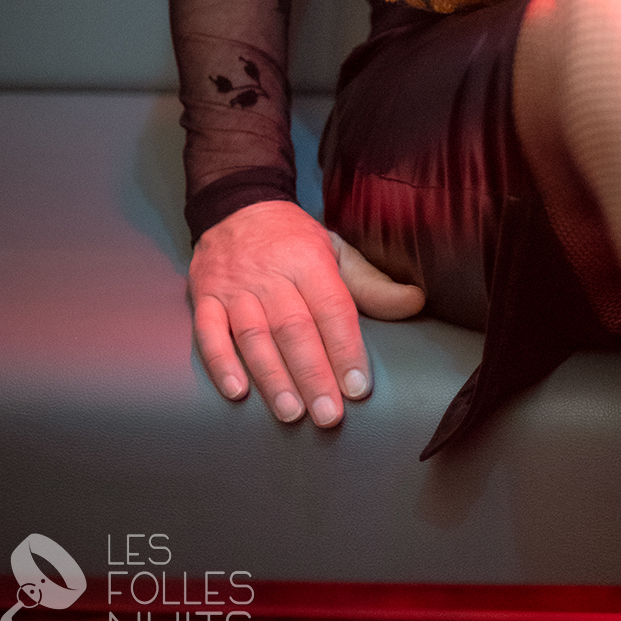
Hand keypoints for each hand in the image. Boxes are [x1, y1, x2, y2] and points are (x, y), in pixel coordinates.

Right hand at [189, 201, 424, 425]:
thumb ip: (371, 284)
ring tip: (291, 413)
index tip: (357, 387)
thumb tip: (416, 301)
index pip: (331, 309)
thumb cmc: (293, 240)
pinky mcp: (204, 297)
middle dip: (313, 374)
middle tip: (328, 415)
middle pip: (294, 329)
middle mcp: (271, 275)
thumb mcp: (336, 251)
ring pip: (254, 336)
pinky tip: (237, 392)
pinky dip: (221, 363)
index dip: (345, 348)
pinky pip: (209, 332)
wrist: (237, 205)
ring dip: (272, 377)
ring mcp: (234, 288)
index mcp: (308, 260)